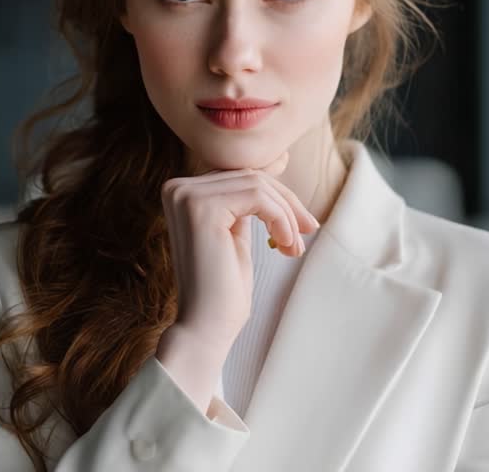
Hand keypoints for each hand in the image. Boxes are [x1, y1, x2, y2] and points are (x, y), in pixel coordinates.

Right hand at [159, 149, 320, 351]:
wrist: (206, 328)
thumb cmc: (223, 289)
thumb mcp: (238, 234)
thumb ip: (249, 201)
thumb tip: (278, 160)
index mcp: (183, 193)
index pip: (241, 177)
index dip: (278, 192)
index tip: (303, 213)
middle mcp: (178, 188)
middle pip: (251, 177)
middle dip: (287, 203)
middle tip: (310, 230)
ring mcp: (186, 195)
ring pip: (258, 185)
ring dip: (286, 216)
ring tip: (294, 248)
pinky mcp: (201, 206)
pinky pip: (258, 197)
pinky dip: (280, 220)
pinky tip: (285, 246)